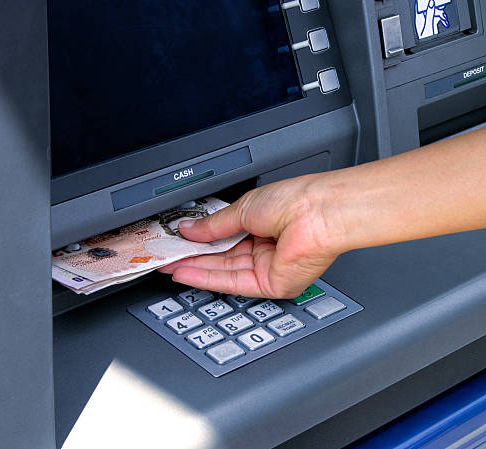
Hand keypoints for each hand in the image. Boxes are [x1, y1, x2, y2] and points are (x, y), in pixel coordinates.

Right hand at [159, 174, 340, 298]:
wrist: (319, 213)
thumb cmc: (296, 201)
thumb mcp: (243, 208)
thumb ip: (213, 225)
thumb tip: (189, 229)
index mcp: (263, 224)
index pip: (225, 237)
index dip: (200, 240)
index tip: (178, 240)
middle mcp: (267, 247)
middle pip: (223, 257)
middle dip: (193, 257)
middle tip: (166, 256)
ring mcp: (270, 267)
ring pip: (225, 271)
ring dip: (195, 269)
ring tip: (169, 265)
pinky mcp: (272, 284)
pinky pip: (234, 283)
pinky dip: (208, 279)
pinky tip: (187, 273)